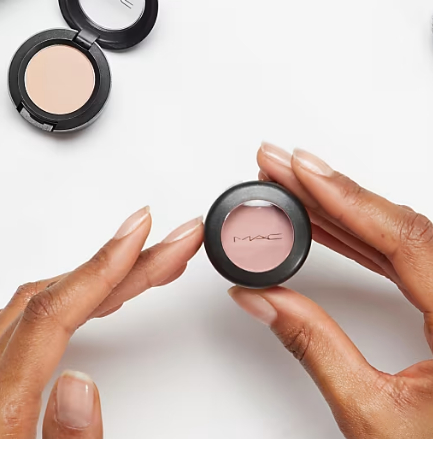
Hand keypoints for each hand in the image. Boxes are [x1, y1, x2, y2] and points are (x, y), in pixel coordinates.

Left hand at [0, 208, 202, 438]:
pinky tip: (111, 296)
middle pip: (57, 297)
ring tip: (154, 264)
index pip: (52, 313)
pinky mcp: (0, 372)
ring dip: (108, 277)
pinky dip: (84, 297)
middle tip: (173, 243)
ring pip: (48, 301)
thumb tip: (81, 384)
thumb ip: (66, 447)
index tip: (142, 233)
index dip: (104, 265)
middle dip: (126, 263)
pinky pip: (41, 319)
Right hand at [229, 143, 432, 438]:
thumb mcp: (368, 415)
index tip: (304, 173)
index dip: (348, 199)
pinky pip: (409, 261)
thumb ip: (312, 345)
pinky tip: (328, 223)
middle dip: (336, 194)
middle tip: (288, 169)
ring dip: (346, 210)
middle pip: (404, 227)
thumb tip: (263, 296)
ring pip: (405, 238)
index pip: (407, 241)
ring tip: (297, 188)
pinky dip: (363, 238)